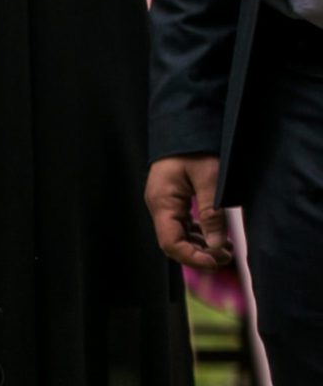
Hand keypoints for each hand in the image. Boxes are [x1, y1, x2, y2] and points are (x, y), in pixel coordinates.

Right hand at [145, 154, 230, 270]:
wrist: (186, 124)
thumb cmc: (196, 148)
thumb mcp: (210, 179)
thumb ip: (213, 214)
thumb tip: (217, 246)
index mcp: (162, 203)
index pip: (170, 242)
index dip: (192, 257)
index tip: (216, 262)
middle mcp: (159, 206)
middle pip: (174, 242)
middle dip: (199, 254)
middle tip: (227, 257)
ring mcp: (165, 203)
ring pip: (180, 234)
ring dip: (201, 245)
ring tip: (227, 250)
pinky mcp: (173, 199)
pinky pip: (183, 224)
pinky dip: (199, 234)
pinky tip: (217, 237)